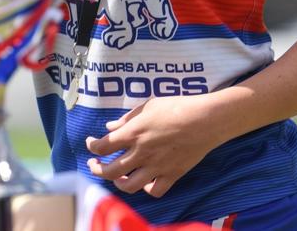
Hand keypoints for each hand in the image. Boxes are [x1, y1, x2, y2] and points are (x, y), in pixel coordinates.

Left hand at [86, 95, 218, 197]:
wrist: (205, 120)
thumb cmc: (177, 106)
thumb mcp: (149, 105)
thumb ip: (127, 118)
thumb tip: (109, 127)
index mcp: (134, 133)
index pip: (103, 146)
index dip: (92, 146)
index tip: (91, 143)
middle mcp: (141, 153)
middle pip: (110, 171)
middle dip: (97, 169)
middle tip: (94, 165)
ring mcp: (156, 167)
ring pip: (128, 186)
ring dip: (117, 183)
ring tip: (116, 176)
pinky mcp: (172, 175)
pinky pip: (155, 191)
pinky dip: (146, 189)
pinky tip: (144, 182)